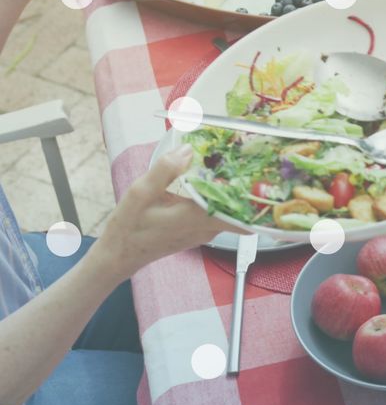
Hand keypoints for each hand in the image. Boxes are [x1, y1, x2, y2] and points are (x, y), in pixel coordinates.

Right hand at [92, 144, 238, 279]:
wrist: (121, 254)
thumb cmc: (129, 227)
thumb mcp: (140, 193)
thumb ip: (165, 170)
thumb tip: (188, 150)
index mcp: (196, 218)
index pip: (237, 205)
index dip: (246, 185)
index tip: (246, 165)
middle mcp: (209, 228)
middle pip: (239, 205)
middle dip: (240, 182)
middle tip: (237, 157)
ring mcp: (208, 232)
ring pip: (230, 209)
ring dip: (229, 189)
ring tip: (224, 164)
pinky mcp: (203, 231)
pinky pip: (219, 212)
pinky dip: (217, 197)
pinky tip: (208, 181)